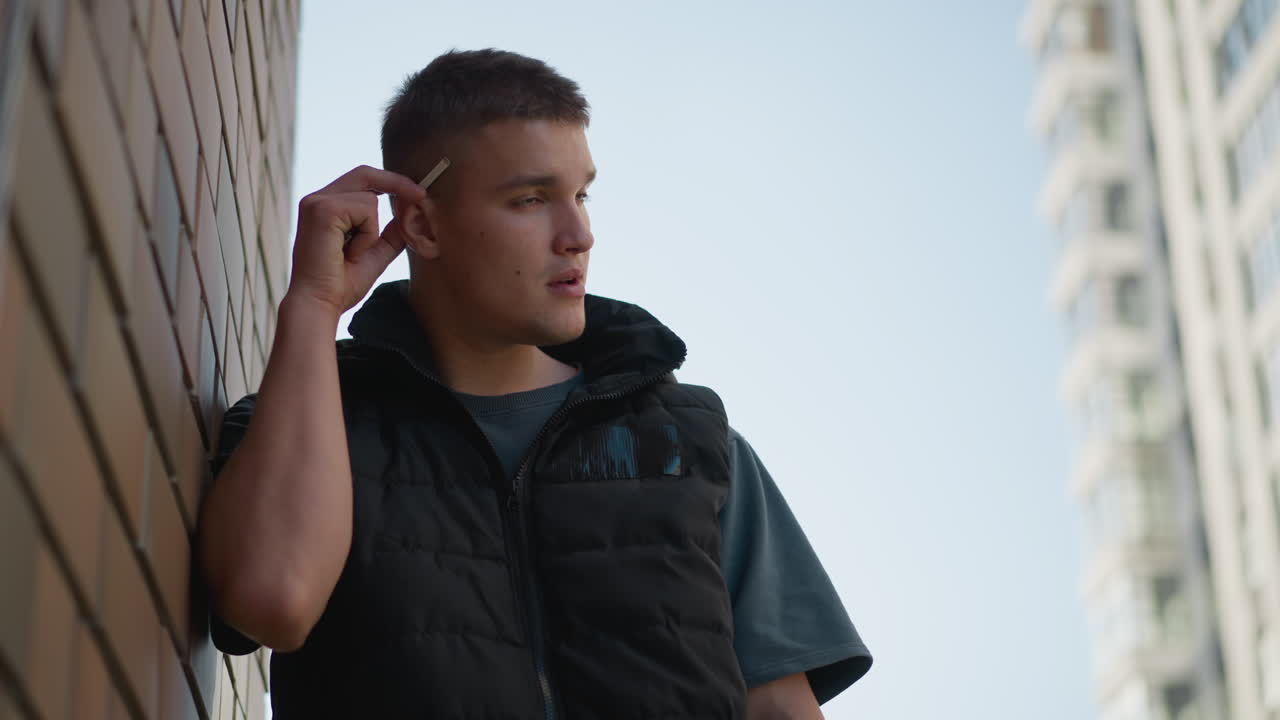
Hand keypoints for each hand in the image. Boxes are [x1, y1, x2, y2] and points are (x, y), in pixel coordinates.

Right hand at [285, 165, 426, 318]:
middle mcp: (317, 199)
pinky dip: (367, 235)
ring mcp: (317, 202)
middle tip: (422, 197)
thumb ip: (390, 234)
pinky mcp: (322, 209)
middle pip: (365, 173)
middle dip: (398, 183)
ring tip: (353, 254)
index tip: (417, 194)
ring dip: (372, 231)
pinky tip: (350, 253)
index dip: (391, 182)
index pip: (361, 180)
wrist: (320, 304)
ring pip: (370, 197)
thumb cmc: (340, 284)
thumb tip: (410, 213)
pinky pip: (366, 210)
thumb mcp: (374, 254)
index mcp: (325, 207)